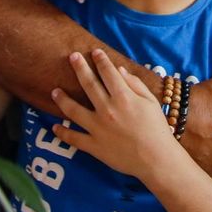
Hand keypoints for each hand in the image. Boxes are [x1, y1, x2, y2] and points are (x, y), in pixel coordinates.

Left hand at [51, 50, 179, 181]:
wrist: (156, 159)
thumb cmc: (157, 129)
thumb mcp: (151, 102)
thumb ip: (135, 84)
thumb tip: (119, 70)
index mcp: (123, 97)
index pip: (108, 73)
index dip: (101, 60)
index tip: (94, 52)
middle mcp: (107, 110)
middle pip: (88, 84)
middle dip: (80, 68)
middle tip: (72, 56)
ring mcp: (98, 128)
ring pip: (73, 110)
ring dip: (62, 99)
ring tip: (55, 91)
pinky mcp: (94, 146)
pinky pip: (74, 138)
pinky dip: (62, 133)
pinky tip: (55, 127)